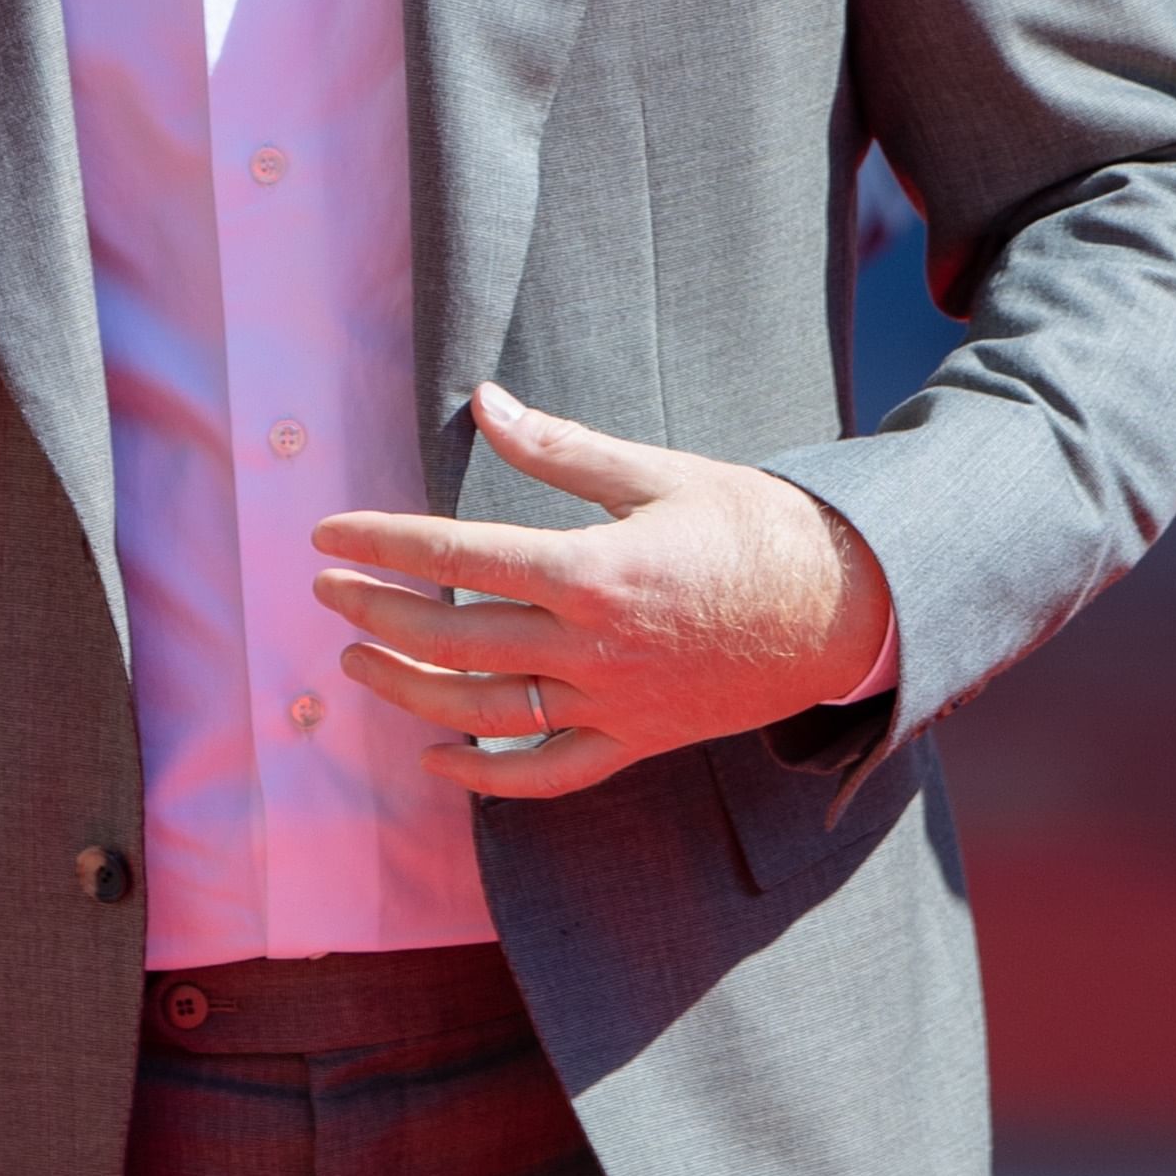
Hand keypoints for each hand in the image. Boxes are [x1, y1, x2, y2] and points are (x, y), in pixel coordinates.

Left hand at [312, 382, 894, 801]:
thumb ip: (559, 447)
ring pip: (483, 712)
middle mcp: (594, 647)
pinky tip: (435, 759)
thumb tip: (485, 399)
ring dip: (408, 690)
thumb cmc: (756, 525)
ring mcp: (615, 704)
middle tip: (323, 590)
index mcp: (593, 570)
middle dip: (375, 613)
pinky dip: (485, 777)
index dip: (381, 544)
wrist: (851, 607)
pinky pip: (547, 773)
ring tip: (356, 659)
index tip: (326, 536)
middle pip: (453, 637)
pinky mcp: (639, 741)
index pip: (456, 556)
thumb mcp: (656, 471)